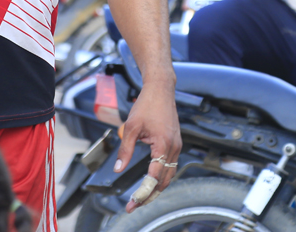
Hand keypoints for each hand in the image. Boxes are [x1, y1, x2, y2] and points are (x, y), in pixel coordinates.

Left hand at [114, 77, 180, 212]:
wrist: (160, 89)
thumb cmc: (146, 105)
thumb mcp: (131, 128)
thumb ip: (125, 150)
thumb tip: (118, 169)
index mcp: (163, 144)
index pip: (154, 177)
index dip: (143, 193)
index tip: (132, 203)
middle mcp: (174, 147)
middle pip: (164, 180)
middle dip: (150, 195)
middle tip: (135, 205)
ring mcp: (177, 145)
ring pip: (169, 174)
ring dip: (157, 188)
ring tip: (142, 197)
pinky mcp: (175, 142)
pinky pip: (170, 165)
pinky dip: (162, 176)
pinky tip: (152, 181)